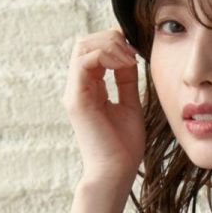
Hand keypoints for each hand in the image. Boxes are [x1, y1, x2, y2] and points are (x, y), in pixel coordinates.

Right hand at [63, 28, 145, 185]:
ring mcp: (74, 92)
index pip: (94, 50)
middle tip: (134, 53)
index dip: (115, 43)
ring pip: (83, 47)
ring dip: (109, 45)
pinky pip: (84, 61)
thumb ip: (126, 80)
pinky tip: (124, 65)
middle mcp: (78, 88)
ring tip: (130, 59)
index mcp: (89, 89)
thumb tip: (129, 55)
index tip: (136, 52)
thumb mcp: (130, 104)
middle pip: (86, 43)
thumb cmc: (124, 146)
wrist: (116, 173)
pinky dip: (106, 56)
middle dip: (111, 39)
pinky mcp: (76, 99)